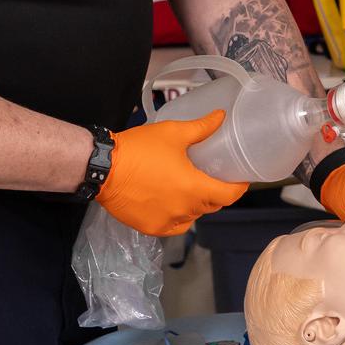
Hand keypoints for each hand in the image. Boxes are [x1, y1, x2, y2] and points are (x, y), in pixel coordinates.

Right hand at [96, 110, 248, 236]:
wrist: (103, 167)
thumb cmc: (139, 149)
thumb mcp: (174, 133)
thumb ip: (201, 127)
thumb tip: (220, 117)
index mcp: (194, 189)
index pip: (229, 195)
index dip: (239, 188)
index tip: (242, 179)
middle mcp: (184, 210)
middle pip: (212, 205)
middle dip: (217, 193)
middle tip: (215, 178)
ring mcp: (166, 221)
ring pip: (193, 217)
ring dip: (198, 206)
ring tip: (194, 189)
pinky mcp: (150, 227)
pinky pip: (174, 227)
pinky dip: (180, 218)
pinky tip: (177, 205)